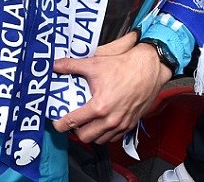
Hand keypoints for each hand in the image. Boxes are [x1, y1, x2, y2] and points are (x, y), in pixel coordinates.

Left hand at [52, 35, 171, 143]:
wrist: (148, 68)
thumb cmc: (122, 66)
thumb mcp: (93, 63)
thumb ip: (71, 66)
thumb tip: (55, 65)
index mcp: (99, 107)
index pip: (73, 122)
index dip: (61, 125)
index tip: (56, 124)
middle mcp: (110, 120)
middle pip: (85, 137)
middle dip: (75, 131)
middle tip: (71, 121)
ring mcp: (121, 124)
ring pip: (100, 140)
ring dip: (91, 134)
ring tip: (85, 122)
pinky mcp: (130, 124)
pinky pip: (114, 137)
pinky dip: (105, 134)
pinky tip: (101, 123)